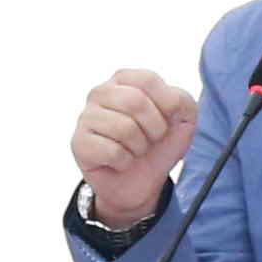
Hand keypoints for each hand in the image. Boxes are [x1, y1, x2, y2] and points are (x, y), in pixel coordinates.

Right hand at [70, 67, 200, 232]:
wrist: (143, 182)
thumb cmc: (159, 144)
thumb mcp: (183, 119)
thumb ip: (182, 100)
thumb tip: (169, 101)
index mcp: (125, 79)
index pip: (148, 79)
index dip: (166, 105)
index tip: (168, 121)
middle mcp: (101, 92)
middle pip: (135, 102)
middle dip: (154, 128)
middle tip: (152, 140)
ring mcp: (86, 117)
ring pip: (124, 128)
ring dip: (139, 147)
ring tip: (135, 150)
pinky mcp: (79, 143)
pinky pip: (112, 152)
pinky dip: (125, 162)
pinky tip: (120, 162)